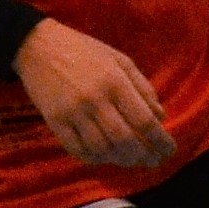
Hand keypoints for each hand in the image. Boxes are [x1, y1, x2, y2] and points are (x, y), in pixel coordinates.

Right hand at [10, 16, 173, 170]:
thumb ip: (142, 87)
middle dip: (143, 155)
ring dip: (120, 159)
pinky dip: (93, 158)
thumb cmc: (85, 51)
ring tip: (130, 160)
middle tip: (153, 161)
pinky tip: (103, 157)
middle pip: (125, 139)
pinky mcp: (54, 121)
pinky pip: (76, 149)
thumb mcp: (120, 60)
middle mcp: (95, 99)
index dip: (160, 140)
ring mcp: (73, 112)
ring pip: (101, 148)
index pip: (144, 120)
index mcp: (116, 81)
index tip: (169, 150)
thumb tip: (161, 116)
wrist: (39, 47)